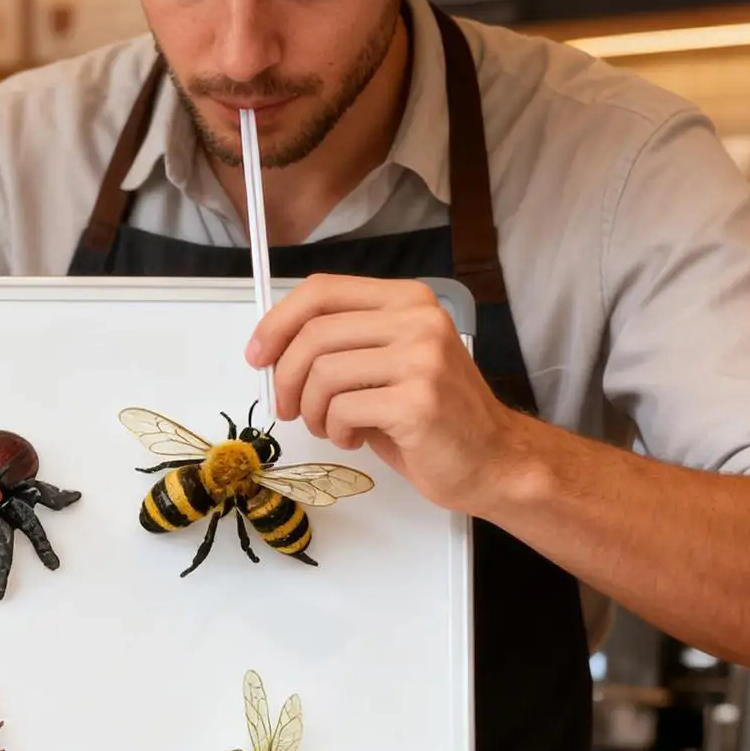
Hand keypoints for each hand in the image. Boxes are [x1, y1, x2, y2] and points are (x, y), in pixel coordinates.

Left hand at [245, 274, 533, 512]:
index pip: (322, 290)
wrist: (492, 459)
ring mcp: (421, 359)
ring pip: (323, 373)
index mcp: (407, 300)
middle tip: (289, 408)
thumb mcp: (386, 363)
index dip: (277, 322)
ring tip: (330, 426)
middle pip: (314, 334)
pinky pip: (343, 409)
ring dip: (313, 410)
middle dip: (287, 378)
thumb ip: (341, 345)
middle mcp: (418, 320)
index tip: (257, 355)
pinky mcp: (417, 402)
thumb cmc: (432, 416)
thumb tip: (272, 349)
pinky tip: (354, 438)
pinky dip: (335, 430)